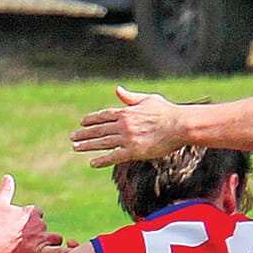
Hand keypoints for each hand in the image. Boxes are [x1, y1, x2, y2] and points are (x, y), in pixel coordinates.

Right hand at [0, 174, 66, 252]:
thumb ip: (6, 190)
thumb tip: (7, 176)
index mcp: (31, 211)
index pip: (38, 213)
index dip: (31, 220)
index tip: (19, 226)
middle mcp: (38, 223)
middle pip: (45, 227)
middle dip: (38, 233)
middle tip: (22, 241)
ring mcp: (40, 238)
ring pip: (56, 238)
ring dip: (50, 242)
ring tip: (37, 249)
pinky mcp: (40, 252)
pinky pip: (59, 252)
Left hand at [70, 86, 187, 165]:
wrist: (180, 125)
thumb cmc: (167, 111)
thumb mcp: (148, 99)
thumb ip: (130, 97)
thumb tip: (117, 89)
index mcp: (127, 112)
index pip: (104, 116)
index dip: (92, 119)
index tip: (82, 122)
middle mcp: (124, 125)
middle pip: (99, 129)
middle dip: (84, 133)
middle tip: (72, 136)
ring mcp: (127, 138)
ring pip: (102, 143)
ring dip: (87, 145)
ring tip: (75, 147)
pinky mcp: (134, 151)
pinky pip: (114, 156)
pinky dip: (102, 160)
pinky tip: (92, 163)